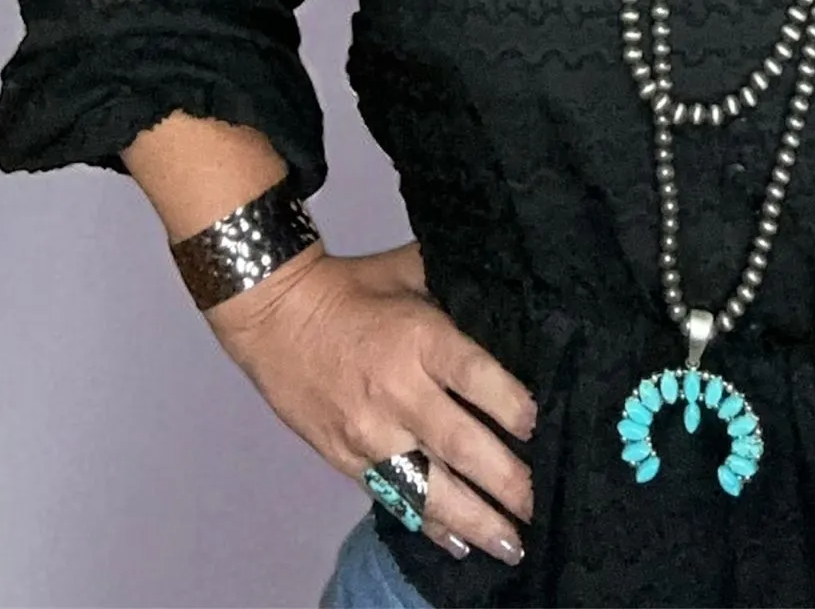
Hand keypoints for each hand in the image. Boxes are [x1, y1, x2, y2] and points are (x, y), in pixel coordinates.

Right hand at [205, 241, 537, 567]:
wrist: (275, 316)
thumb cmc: (355, 288)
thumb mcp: (412, 270)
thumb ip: (459, 292)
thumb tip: (513, 302)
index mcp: (419, 339)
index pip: (476, 377)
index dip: (512, 405)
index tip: (539, 426)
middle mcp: (398, 393)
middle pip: (460, 445)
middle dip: (506, 481)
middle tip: (538, 504)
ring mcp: (370, 435)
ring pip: (429, 488)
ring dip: (475, 520)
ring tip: (512, 544)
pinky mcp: (347, 460)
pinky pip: (394, 499)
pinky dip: (430, 526)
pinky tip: (460, 544)